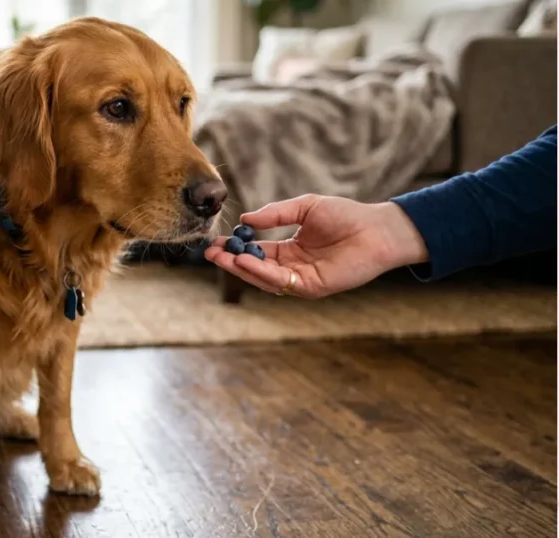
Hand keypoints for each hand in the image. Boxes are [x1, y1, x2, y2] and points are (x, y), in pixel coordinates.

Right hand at [205, 195, 427, 298]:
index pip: (256, 251)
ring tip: (223, 256)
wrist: (378, 229)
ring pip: (263, 278)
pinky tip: (246, 261)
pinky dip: (261, 273)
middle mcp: (292, 267)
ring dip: (241, 268)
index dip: (235, 247)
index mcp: (290, 249)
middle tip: (210, 252)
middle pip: (254, 267)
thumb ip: (276, 213)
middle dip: (230, 261)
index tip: (216, 241)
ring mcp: (300, 279)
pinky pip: (281, 282)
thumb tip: (246, 219)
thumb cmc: (347, 215)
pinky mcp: (311, 287)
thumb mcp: (305, 207)